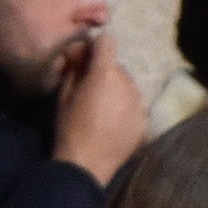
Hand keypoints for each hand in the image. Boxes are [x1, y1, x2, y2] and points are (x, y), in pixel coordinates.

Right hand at [53, 38, 146, 184]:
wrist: (86, 166)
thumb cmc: (69, 129)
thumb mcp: (64, 96)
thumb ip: (74, 69)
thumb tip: (78, 53)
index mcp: (105, 74)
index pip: (106, 41)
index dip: (94, 47)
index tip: (85, 59)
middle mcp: (128, 83)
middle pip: (116, 66)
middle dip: (103, 73)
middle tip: (89, 91)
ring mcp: (139, 102)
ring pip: (127, 85)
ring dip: (115, 91)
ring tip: (102, 111)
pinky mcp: (144, 120)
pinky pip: (134, 105)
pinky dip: (124, 109)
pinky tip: (112, 124)